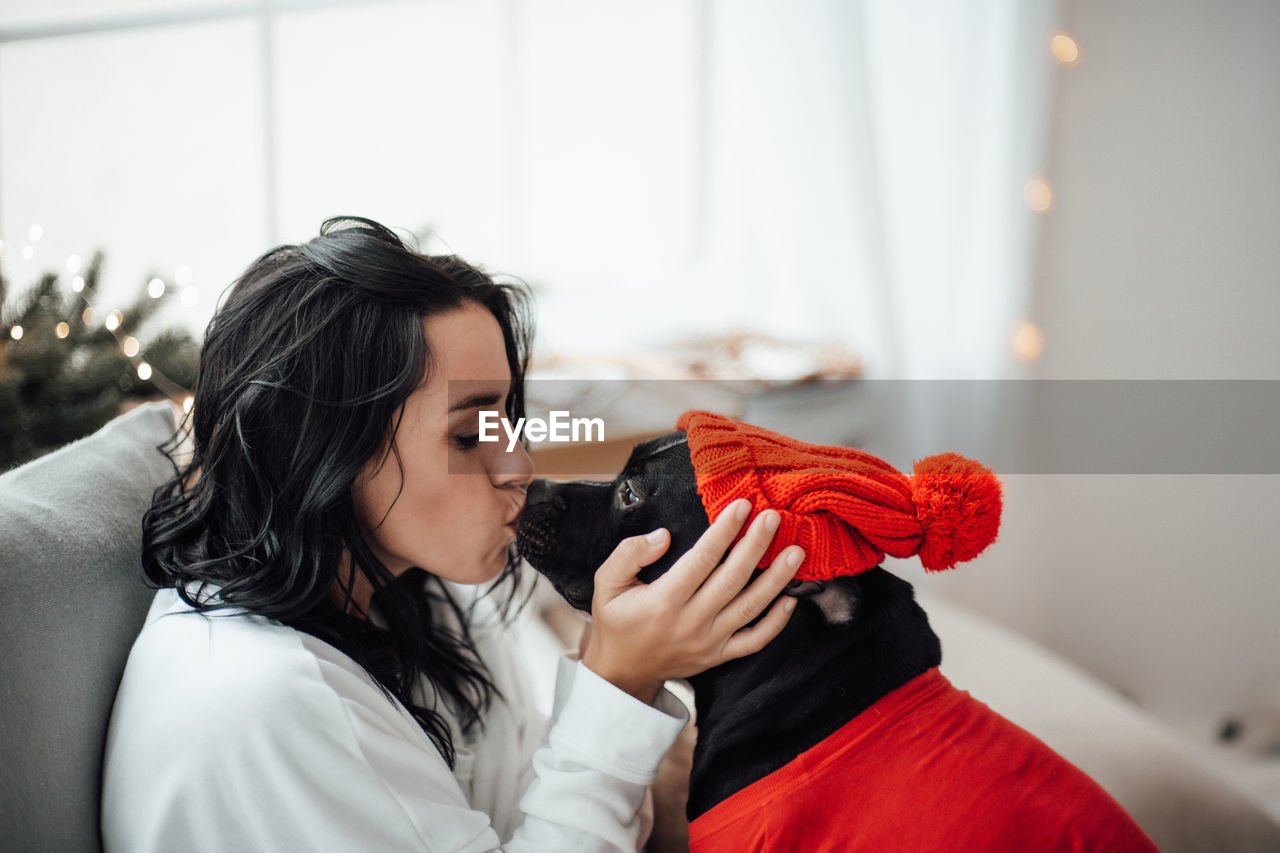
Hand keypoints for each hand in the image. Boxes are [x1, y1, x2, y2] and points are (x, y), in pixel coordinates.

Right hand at [581, 499, 804, 703]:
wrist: (621, 672)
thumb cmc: (616, 621)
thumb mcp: (606, 582)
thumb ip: (629, 553)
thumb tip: (663, 536)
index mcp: (663, 601)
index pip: (701, 560)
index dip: (724, 531)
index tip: (742, 506)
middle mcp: (690, 623)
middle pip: (732, 580)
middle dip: (755, 546)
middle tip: (773, 518)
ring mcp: (708, 642)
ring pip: (749, 608)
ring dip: (776, 579)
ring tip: (795, 552)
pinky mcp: (718, 656)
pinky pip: (754, 641)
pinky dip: (776, 623)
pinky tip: (791, 599)